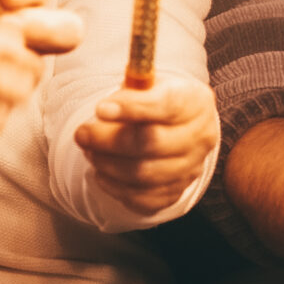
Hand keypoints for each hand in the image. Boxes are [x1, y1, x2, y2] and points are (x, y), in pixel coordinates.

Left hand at [76, 73, 218, 217]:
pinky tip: (102, 174)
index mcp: (195, 102)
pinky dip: (116, 188)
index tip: (100, 109)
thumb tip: (107, 108)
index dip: (132, 108)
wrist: (176, 127)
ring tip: (90, 152)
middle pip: (152, 143)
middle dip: (108, 140)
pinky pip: (144, 199)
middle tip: (82, 134)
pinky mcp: (177, 192)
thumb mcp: (148, 84)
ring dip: (108, 165)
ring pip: (145, 174)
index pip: (167, 105)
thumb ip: (131, 89)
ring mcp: (191, 168)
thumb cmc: (156, 100)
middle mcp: (201, 137)